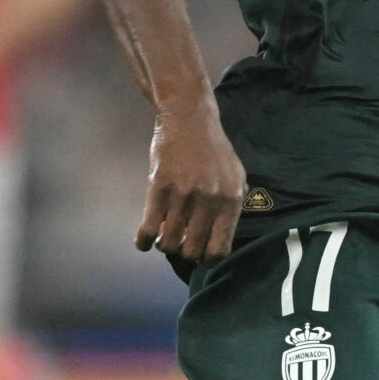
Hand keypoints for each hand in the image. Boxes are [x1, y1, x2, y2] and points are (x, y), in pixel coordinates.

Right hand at [137, 101, 246, 265]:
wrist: (190, 119)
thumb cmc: (214, 150)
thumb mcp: (235, 176)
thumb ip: (230, 206)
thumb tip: (218, 239)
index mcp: (231, 199)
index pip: (220, 247)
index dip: (208, 259)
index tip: (200, 258)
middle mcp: (209, 200)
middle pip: (191, 250)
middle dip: (184, 252)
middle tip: (180, 244)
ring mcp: (183, 194)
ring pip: (169, 242)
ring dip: (165, 245)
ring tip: (164, 238)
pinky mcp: (159, 187)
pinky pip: (148, 228)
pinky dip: (143, 241)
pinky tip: (143, 241)